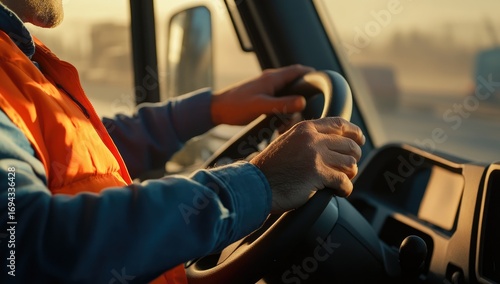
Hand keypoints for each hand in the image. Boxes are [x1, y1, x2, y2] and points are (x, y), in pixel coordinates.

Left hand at [211, 65, 313, 124]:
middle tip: (299, 116)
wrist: (216, 110)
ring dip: (288, 112)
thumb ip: (282, 104)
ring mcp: (266, 89)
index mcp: (272, 78)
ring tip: (283, 126)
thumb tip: (302, 101)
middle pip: (295, 86)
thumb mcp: (261, 106)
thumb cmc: (236, 106)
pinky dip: (280, 114)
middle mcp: (270, 81)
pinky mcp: (261, 98)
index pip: (298, 70)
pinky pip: (277, 104)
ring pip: (286, 98)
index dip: (311, 75)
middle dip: (300, 102)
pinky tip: (276, 126)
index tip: (321, 85)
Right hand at [250, 117, 364, 213]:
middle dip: (353, 158)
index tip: (359, 140)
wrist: (255, 184)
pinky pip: (344, 181)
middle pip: (350, 145)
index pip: (339, 124)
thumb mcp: (288, 142)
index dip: (354, 132)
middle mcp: (312, 139)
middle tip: (348, 168)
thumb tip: (333, 144)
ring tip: (342, 181)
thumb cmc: (270, 168)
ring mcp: (316, 156)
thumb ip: (308, 139)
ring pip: (350, 163)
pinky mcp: (318, 174)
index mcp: (305, 128)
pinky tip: (340, 192)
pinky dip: (346, 189)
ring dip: (350, 174)